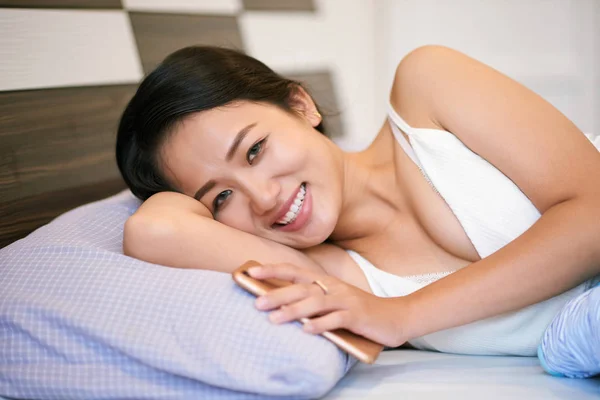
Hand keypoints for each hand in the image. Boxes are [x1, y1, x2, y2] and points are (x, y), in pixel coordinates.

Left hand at [248, 263, 407, 346]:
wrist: (395, 317)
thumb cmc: (358, 311)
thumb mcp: (333, 301)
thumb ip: (311, 300)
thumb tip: (278, 304)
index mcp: (325, 282)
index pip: (294, 271)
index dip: (272, 270)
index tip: (250, 271)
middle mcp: (333, 287)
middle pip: (301, 288)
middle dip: (277, 294)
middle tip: (256, 303)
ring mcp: (346, 301)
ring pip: (316, 303)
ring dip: (294, 310)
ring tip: (274, 319)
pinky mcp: (356, 316)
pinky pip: (336, 320)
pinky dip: (321, 325)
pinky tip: (307, 330)